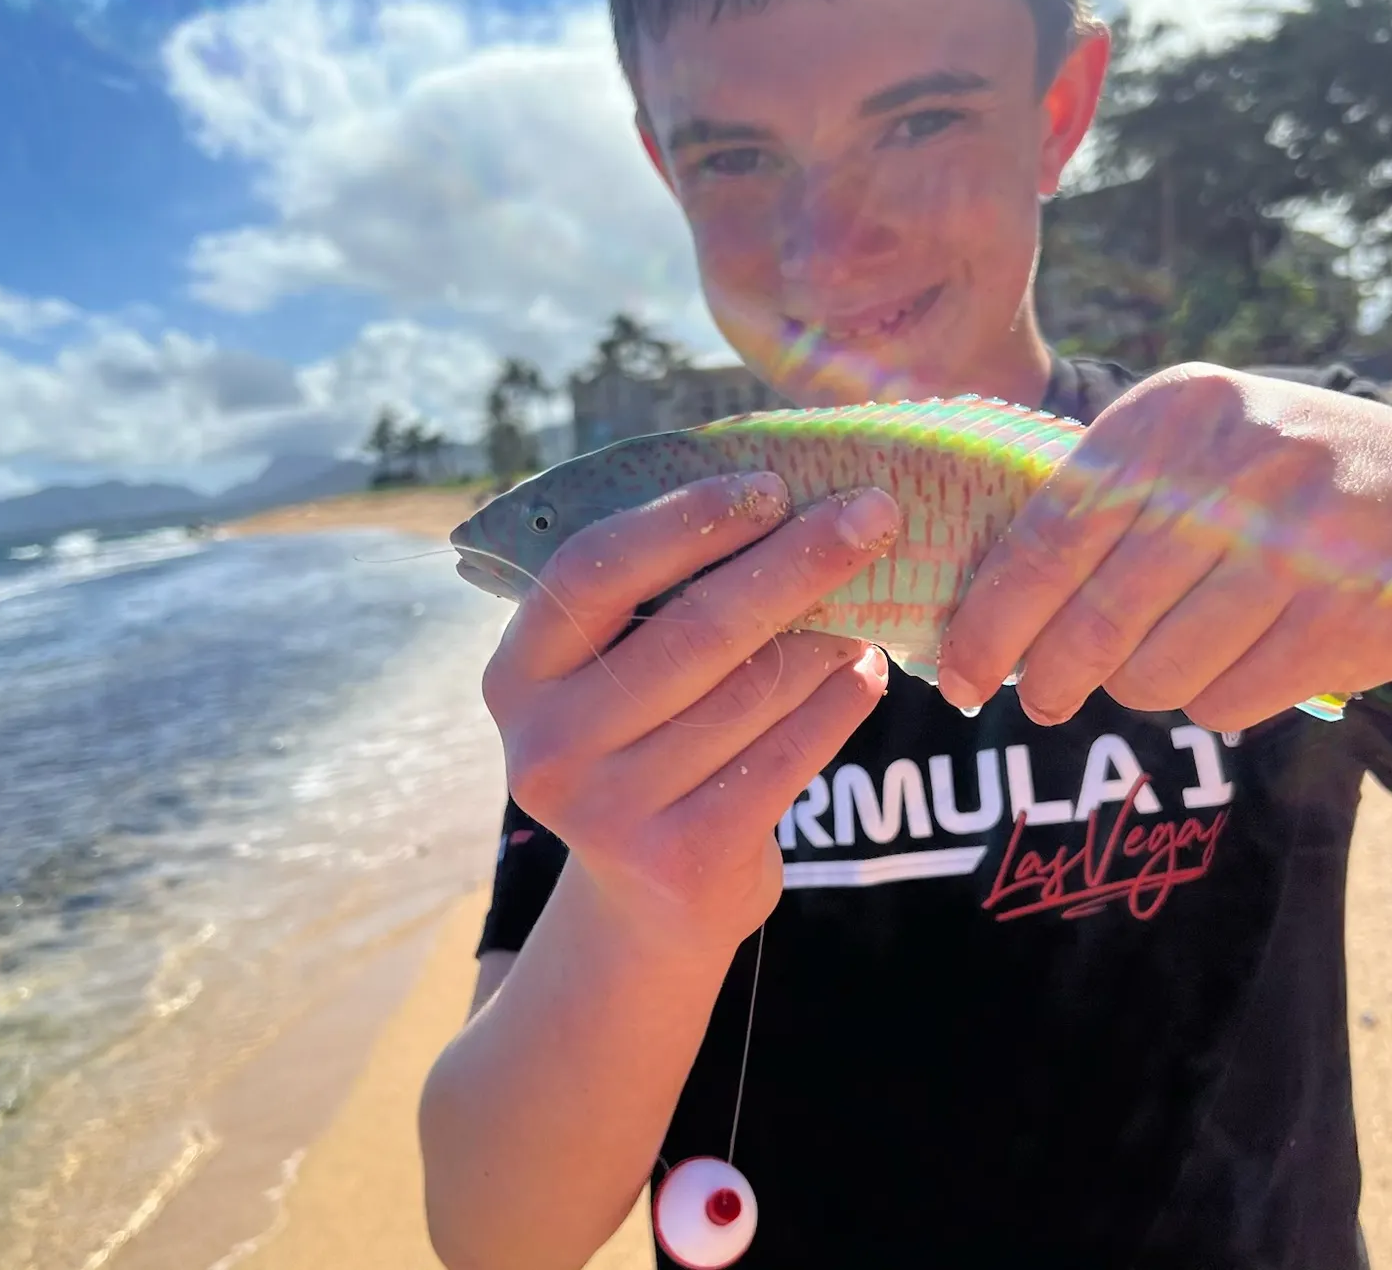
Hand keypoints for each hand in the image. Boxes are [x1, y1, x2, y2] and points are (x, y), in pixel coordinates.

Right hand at [482, 472, 897, 956]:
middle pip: (692, 628)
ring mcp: (607, 812)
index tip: (772, 486)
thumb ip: (658, 602)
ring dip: (828, 633)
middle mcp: (547, 746)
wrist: (647, 906)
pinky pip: (786, 755)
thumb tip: (783, 498)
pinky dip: (839, 702)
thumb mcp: (615, 678)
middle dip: (797, 559)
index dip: (684, 519)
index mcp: (517, 675)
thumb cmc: (644, 748)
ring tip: (874, 595)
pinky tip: (868, 670)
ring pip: (751, 691)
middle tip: (873, 514)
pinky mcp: (681, 860)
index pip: (594, 571)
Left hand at [937, 363, 1391, 732]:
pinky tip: (1236, 665)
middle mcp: (1235, 464)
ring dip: (1142, 689)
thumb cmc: (1277, 483)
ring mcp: (1301, 540)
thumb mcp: (1191, 449)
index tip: (958, 675)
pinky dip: (1212, 703)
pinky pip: (1227, 702)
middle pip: (1096, 620)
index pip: (1048, 537)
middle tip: (1040, 701)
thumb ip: (1097, 504)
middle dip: (1050, 679)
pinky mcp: (1351, 614)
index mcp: (1173, 413)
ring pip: (1158, 673)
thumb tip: (985, 612)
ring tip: (1161, 663)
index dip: (990, 621)